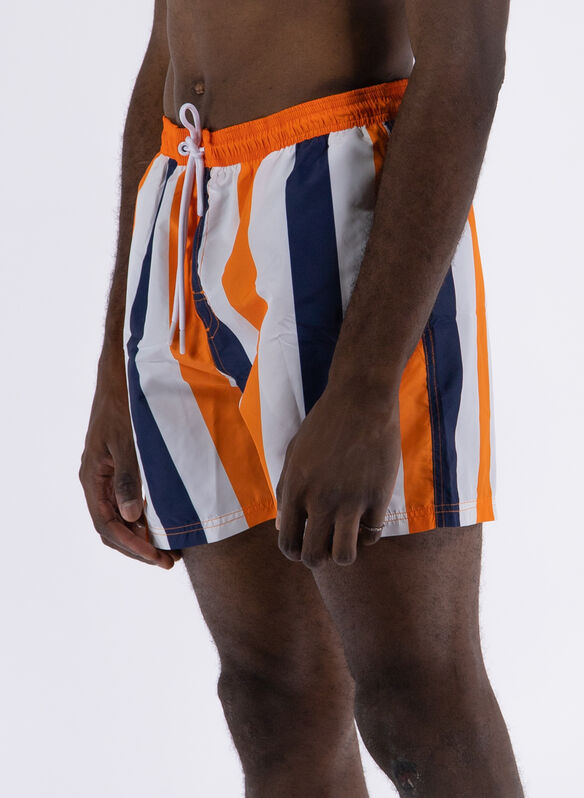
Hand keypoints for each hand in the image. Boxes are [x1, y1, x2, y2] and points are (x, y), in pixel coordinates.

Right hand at [79, 352, 179, 568]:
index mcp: (93, 479)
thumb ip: (129, 480)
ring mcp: (106, 477)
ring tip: (169, 550)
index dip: (133, 546)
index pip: (108, 526)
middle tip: (168, 561)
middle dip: (139, 548)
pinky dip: (143, 518)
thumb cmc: (125, 406)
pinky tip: (162, 524)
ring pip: (120, 519)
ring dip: (143, 536)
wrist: (121, 378)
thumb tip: (130, 519)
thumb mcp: (129, 443)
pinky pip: (126, 504)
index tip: (158, 557)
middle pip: (112, 529)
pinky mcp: (119, 470)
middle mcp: (96, 482)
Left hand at [275, 383, 400, 566]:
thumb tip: (282, 526)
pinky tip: (367, 519)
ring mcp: (350, 500)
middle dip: (318, 560)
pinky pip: (372, 535)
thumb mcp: (295, 453)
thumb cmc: (325, 423)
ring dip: (344, 554)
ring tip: (348, 539)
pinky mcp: (378, 496)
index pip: (287, 544)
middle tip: (326, 548)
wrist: (361, 399)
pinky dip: (369, 534)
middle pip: (314, 558)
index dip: (296, 553)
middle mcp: (319, 500)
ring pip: (345, 556)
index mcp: (295, 489)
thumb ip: (285, 490)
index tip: (306, 546)